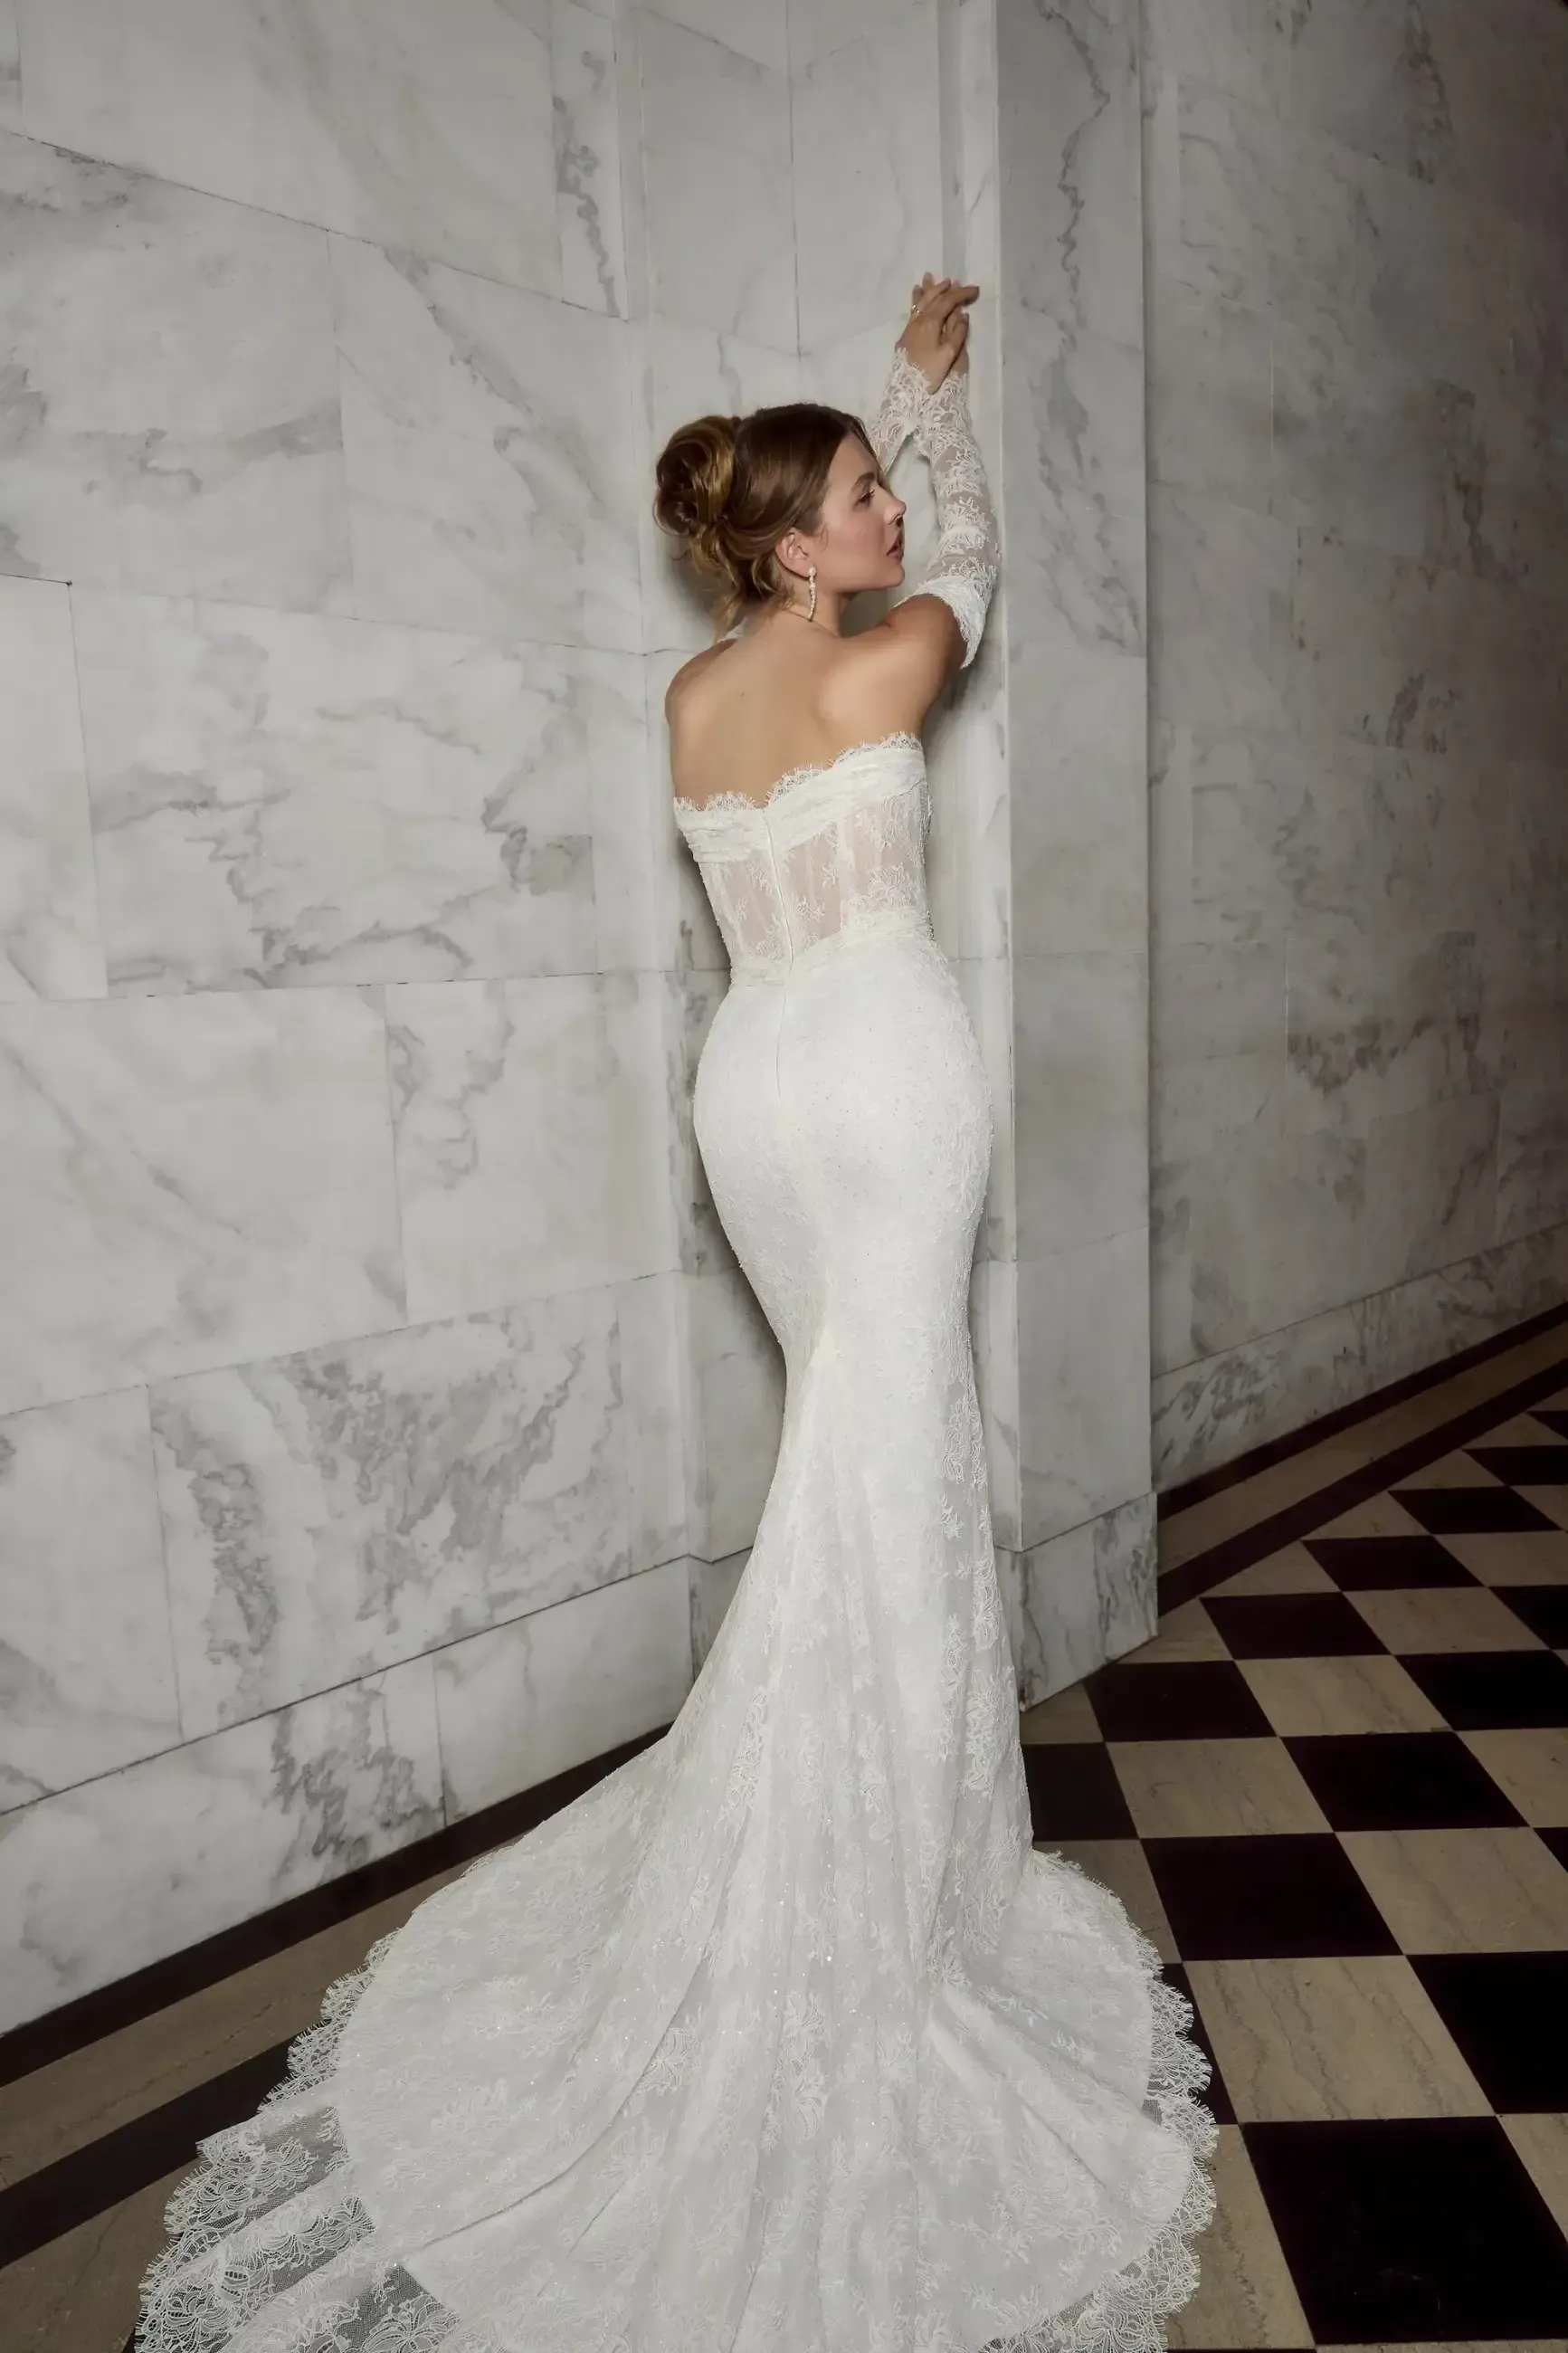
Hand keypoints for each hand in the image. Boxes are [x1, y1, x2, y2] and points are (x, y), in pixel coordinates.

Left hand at [896, 272, 978, 390]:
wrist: (906, 388)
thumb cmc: (929, 372)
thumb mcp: (949, 354)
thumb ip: (958, 333)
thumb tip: (963, 314)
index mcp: (932, 322)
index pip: (949, 301)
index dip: (963, 293)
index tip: (975, 290)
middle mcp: (920, 320)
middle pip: (934, 298)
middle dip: (946, 288)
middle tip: (956, 281)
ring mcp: (911, 326)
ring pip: (920, 302)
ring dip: (928, 289)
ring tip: (931, 278)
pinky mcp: (906, 334)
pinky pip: (913, 310)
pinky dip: (916, 300)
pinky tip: (916, 295)